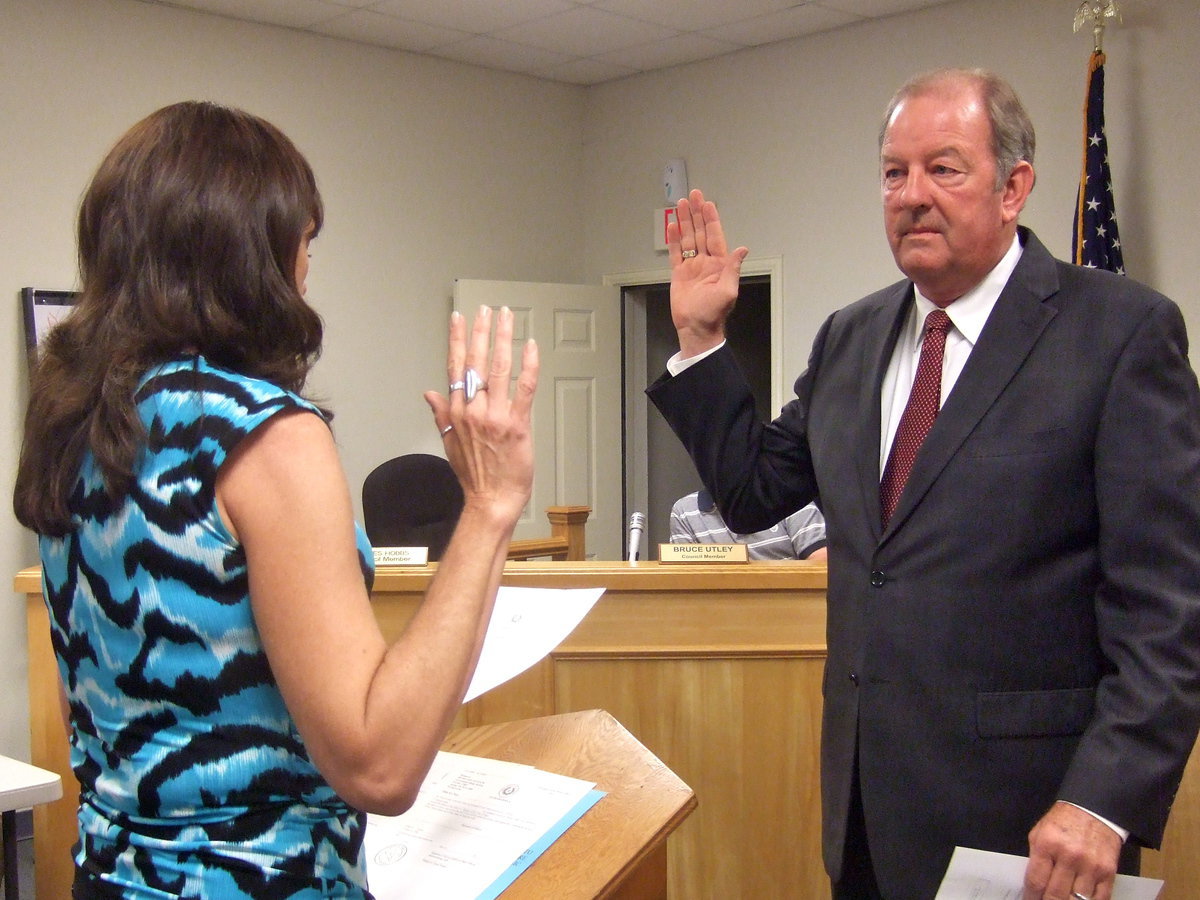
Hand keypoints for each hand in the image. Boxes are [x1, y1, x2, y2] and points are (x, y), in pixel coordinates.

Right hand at [424, 305, 537, 523]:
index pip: (454, 366)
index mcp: (457, 411)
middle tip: (486, 309)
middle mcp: (473, 409)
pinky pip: (523, 387)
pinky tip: (531, 347)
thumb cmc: (474, 476)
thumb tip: (429, 393)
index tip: (458, 317)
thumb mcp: (450, 442)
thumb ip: (442, 413)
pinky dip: (528, 365)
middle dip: (481, 331)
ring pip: (498, 367)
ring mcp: (495, 415)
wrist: (491, 500)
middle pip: (475, 361)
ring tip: (506, 317)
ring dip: (503, 338)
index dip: (456, 339)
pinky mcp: (516, 423)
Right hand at [667, 188, 749, 357]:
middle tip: (693, 195)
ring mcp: (692, 266)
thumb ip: (732, 268)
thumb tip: (742, 249)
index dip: (711, 219)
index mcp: (719, 264)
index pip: (715, 236)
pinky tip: (672, 225)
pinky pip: (675, 253)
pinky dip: (674, 239)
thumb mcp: (728, 291)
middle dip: (697, 213)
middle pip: (700, 232)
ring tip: (681, 204)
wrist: (696, 328)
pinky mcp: (679, 273)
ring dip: (685, 221)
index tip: (707, 204)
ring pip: (688, 238)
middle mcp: (706, 262)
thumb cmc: (714, 313)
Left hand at [1023, 802, 1121, 899]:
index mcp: (1047, 845)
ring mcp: (1090, 867)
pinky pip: (1099, 899)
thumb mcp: (1040, 832)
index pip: (1036, 881)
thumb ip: (1036, 858)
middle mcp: (1069, 857)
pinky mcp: (1108, 873)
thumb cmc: (1064, 821)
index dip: (1030, 898)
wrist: (1095, 809)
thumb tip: (1034, 886)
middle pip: (1055, 895)